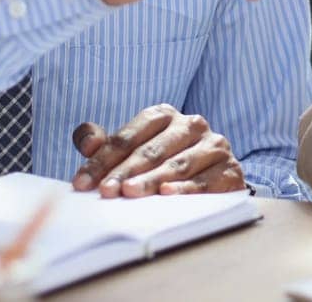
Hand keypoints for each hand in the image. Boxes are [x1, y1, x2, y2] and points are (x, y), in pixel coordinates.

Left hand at [69, 104, 246, 196]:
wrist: (213, 177)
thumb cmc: (164, 162)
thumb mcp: (133, 149)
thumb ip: (106, 144)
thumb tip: (86, 141)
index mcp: (164, 115)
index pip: (128, 136)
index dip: (102, 159)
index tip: (81, 182)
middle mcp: (191, 124)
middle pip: (151, 150)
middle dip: (125, 172)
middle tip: (105, 191)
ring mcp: (213, 145)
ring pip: (177, 164)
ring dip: (151, 180)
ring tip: (130, 193)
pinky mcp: (229, 168)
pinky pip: (204, 180)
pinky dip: (185, 188)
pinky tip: (166, 195)